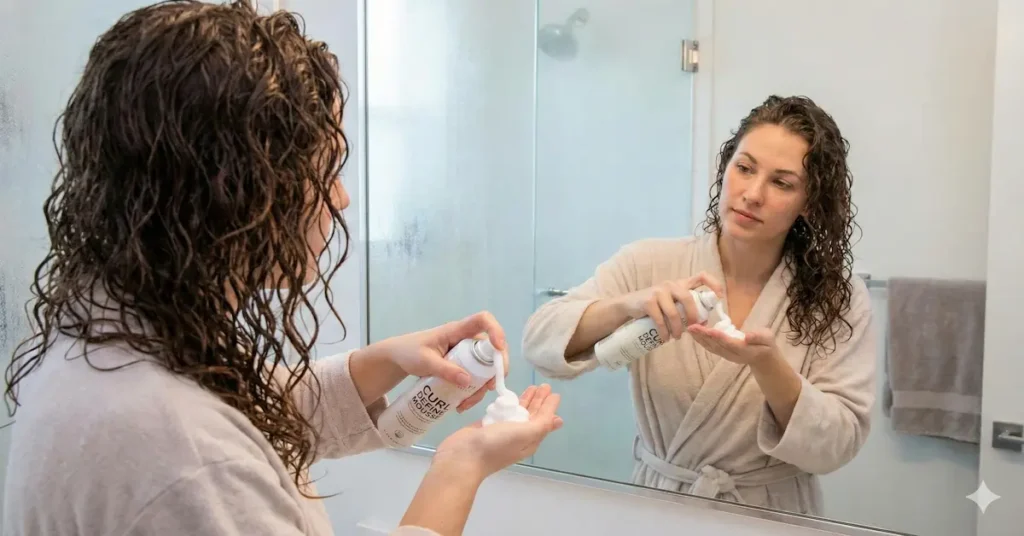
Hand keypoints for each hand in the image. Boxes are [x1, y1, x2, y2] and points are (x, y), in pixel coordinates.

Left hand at [363, 311, 509, 412]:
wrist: (398, 358)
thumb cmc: (409, 352)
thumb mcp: (425, 361)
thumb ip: (444, 369)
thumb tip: (467, 380)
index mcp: (457, 331)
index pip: (483, 320)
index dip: (496, 331)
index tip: (499, 348)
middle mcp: (466, 341)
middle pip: (492, 349)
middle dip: (495, 369)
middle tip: (489, 388)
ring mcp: (466, 355)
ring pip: (485, 368)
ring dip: (481, 387)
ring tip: (465, 404)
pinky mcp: (462, 367)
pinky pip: (475, 378)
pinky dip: (472, 392)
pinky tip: (460, 404)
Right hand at [431, 384, 562, 480]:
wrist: (462, 457)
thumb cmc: (496, 445)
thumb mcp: (524, 434)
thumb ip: (541, 424)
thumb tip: (559, 420)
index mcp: (529, 440)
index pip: (543, 420)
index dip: (549, 406)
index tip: (554, 391)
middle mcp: (517, 436)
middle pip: (532, 415)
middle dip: (538, 401)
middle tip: (544, 385)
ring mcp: (501, 431)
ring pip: (517, 412)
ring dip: (525, 400)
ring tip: (531, 387)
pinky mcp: (486, 426)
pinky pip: (501, 412)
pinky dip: (507, 403)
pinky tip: (508, 395)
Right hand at [617, 272, 724, 341]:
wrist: (629, 305)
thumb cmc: (655, 306)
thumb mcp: (671, 302)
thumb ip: (685, 308)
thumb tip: (702, 323)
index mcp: (680, 284)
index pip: (701, 277)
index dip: (714, 284)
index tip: (720, 297)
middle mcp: (670, 284)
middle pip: (688, 298)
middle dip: (693, 316)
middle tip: (693, 328)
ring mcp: (658, 292)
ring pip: (674, 313)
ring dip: (677, 329)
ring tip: (676, 338)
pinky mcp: (648, 302)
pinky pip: (660, 320)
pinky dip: (664, 332)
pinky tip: (665, 339)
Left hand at [687, 324, 777, 365]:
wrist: (764, 359)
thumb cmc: (766, 345)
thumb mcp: (768, 338)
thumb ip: (758, 337)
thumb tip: (747, 336)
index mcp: (745, 350)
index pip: (730, 343)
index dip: (720, 337)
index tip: (709, 330)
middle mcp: (733, 355)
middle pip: (717, 346)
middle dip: (704, 336)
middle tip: (693, 327)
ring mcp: (727, 356)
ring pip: (711, 347)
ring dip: (700, 338)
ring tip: (690, 329)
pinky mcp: (723, 354)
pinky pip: (710, 348)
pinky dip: (701, 341)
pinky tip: (694, 334)